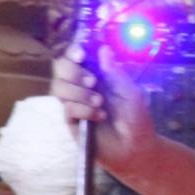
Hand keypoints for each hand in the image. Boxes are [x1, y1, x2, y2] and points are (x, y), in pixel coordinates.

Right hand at [50, 45, 157, 173]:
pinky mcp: (70, 121)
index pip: (77, 57)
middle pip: (61, 69)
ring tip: (100, 102)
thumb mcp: (130, 91)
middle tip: (93, 81)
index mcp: (97, 75)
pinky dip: (83, 109)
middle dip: (73, 71)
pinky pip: (67, 109)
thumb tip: (103, 48)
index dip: (73, 52)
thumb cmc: (135, 117)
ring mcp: (74, 103)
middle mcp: (82, 87)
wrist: (134, 147)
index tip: (80, 53)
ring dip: (79, 92)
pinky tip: (98, 115)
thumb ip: (114, 71)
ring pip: (59, 88)